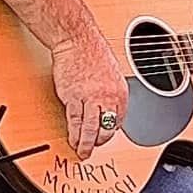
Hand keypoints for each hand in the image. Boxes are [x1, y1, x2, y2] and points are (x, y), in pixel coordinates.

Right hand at [51, 29, 128, 159]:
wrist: (77, 40)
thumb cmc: (92, 52)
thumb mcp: (111, 74)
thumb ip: (111, 93)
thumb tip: (108, 109)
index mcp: (120, 93)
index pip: (118, 121)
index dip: (110, 132)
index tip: (103, 137)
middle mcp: (107, 97)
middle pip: (106, 129)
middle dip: (99, 142)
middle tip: (93, 148)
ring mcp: (90, 98)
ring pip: (90, 129)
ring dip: (86, 144)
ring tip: (82, 152)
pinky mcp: (73, 97)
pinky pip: (75, 121)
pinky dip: (74, 133)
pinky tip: (73, 139)